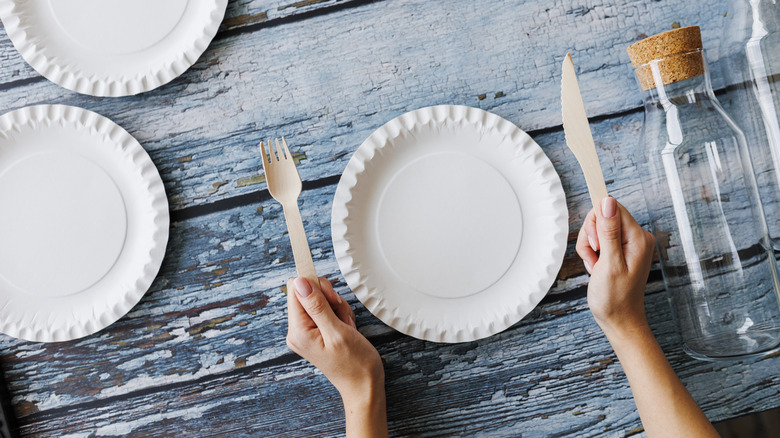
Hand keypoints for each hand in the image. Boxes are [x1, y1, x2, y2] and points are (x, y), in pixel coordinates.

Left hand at [286, 277, 386, 436]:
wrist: (364, 385)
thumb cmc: (354, 364)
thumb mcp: (337, 332)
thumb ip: (316, 305)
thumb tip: (300, 282)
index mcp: (298, 330)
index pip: (296, 289)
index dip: (316, 287)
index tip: (332, 300)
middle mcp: (297, 330)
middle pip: (309, 292)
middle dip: (330, 300)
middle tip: (341, 319)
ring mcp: (306, 331)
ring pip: (321, 300)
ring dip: (338, 309)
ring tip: (346, 328)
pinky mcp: (316, 331)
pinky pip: (326, 310)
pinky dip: (339, 315)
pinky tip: (346, 330)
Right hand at [575, 196, 654, 337]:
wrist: (619, 319)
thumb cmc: (615, 298)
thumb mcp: (609, 264)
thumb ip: (608, 231)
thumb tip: (607, 201)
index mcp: (638, 237)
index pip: (612, 208)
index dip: (597, 221)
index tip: (594, 243)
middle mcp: (636, 236)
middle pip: (603, 216)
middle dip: (591, 236)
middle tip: (594, 258)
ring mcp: (628, 243)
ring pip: (597, 228)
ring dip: (589, 247)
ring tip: (595, 266)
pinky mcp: (619, 249)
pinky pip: (598, 239)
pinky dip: (591, 253)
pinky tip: (596, 267)